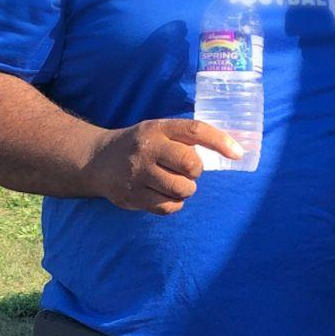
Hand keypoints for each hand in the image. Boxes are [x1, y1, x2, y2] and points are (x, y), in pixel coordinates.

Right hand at [86, 118, 242, 213]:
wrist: (97, 160)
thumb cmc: (139, 146)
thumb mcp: (158, 131)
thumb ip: (184, 138)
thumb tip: (229, 151)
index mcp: (157, 128)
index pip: (194, 131)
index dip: (220, 141)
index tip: (238, 153)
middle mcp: (147, 149)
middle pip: (191, 164)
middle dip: (195, 171)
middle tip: (185, 171)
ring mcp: (138, 174)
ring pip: (182, 189)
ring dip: (185, 190)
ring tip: (173, 183)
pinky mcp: (133, 196)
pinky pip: (169, 207)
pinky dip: (173, 204)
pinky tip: (164, 194)